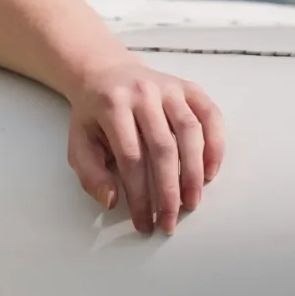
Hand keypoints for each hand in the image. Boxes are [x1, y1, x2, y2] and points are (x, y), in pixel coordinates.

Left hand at [66, 58, 224, 233]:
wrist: (105, 73)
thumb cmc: (93, 115)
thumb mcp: (79, 141)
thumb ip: (89, 173)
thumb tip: (111, 200)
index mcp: (111, 106)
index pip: (131, 158)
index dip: (140, 195)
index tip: (144, 222)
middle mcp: (143, 93)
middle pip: (163, 148)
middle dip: (169, 191)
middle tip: (170, 221)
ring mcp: (169, 87)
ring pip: (190, 131)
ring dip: (194, 172)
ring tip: (192, 202)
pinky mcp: (188, 87)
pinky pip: (210, 115)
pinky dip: (215, 144)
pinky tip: (211, 171)